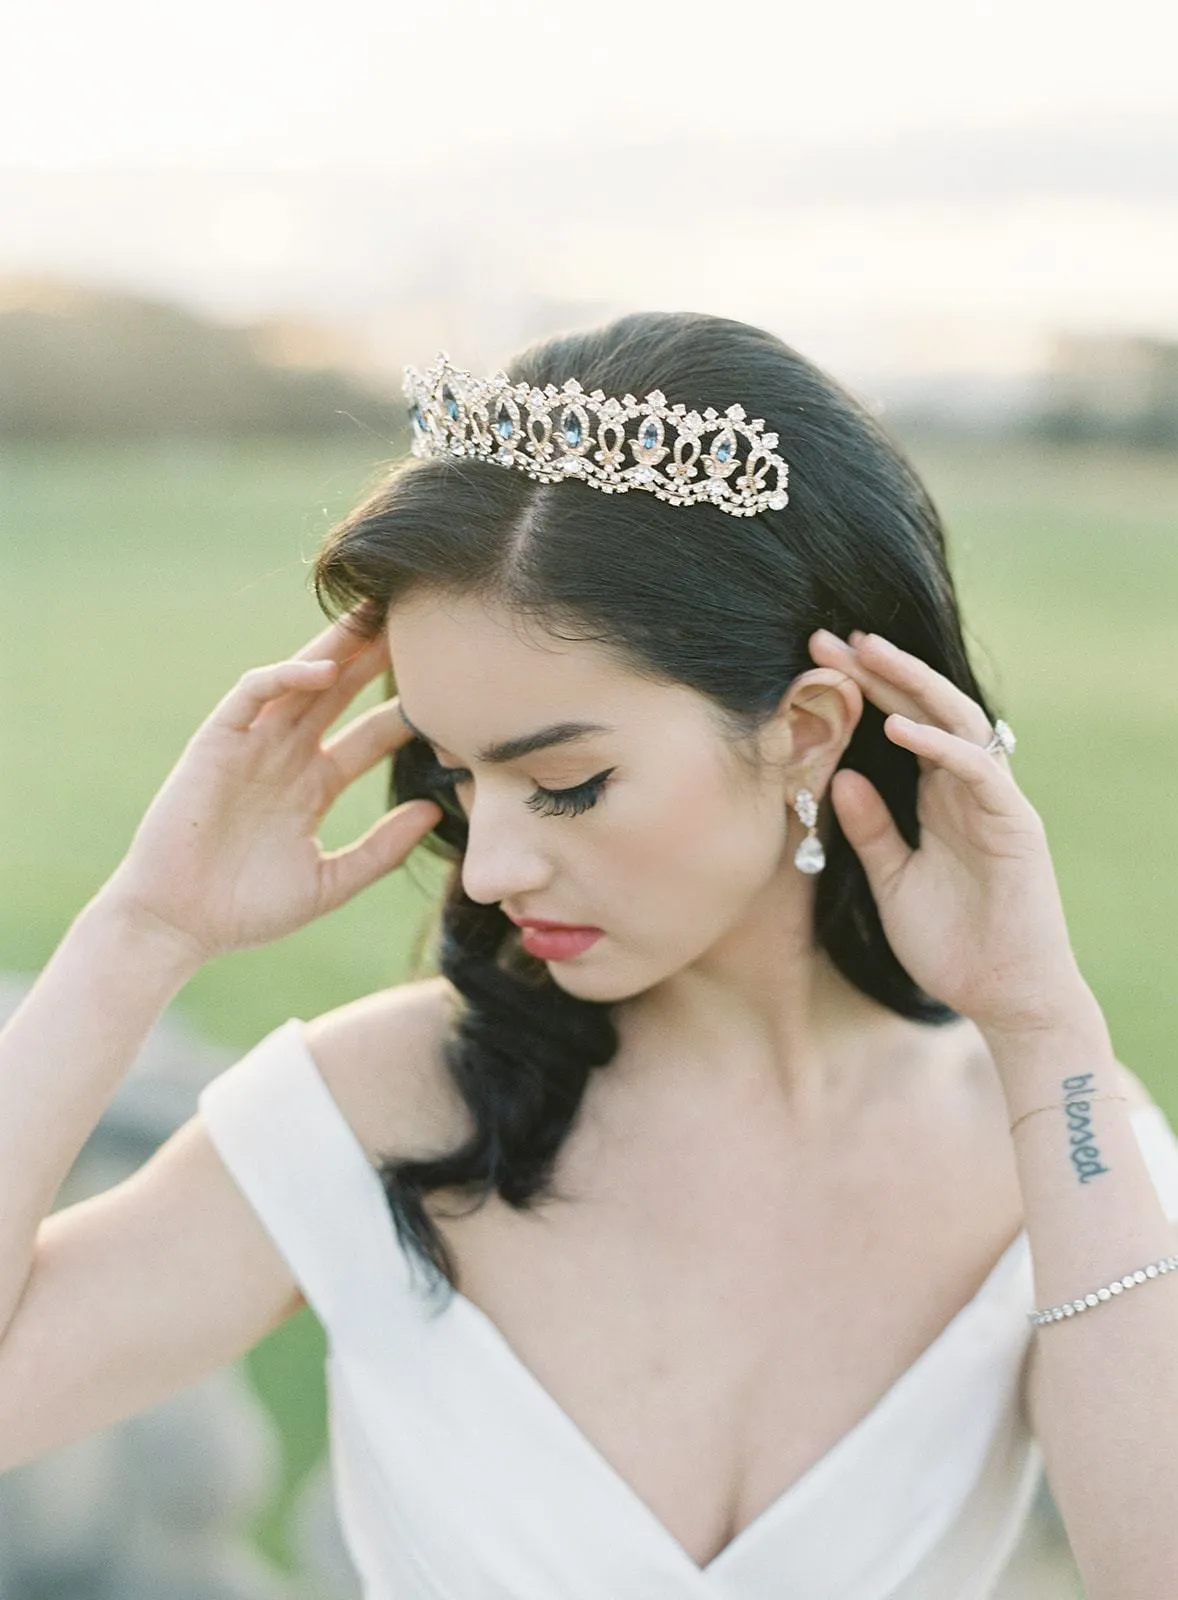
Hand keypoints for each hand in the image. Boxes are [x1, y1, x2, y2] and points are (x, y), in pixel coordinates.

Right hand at [101, 609, 441, 964]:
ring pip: (299, 681)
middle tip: (416, 625)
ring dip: (334, 649)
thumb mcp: (330, 883)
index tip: (451, 696)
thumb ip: (381, 851)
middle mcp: (285, 757)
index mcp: (313, 787)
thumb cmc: (247, 912)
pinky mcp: (215, 743)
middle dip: (372, 660)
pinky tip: (322, 669)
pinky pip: (251, 695)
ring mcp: (250, 746)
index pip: (369, 737)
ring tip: (374, 618)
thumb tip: (434, 813)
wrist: (178, 926)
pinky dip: (284, 676)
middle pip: (338, 694)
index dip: (404, 714)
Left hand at [807, 628, 1088, 1038]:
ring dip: (910, 684)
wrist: (1004, 997)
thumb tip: (838, 776)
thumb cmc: (951, 945)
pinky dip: (939, 744)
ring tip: (865, 654)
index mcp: (937, 799)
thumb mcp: (891, 881)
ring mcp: (994, 802)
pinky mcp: (1015, 824)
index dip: (861, 691)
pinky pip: (977, 770)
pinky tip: (899, 725)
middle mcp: (966, 789)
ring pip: (956, 722)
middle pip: (924, 709)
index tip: (814, 660)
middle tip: (828, 636)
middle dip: (878, 671)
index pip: (899, 725)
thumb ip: (869, 830)